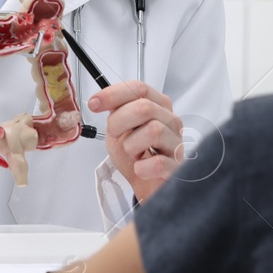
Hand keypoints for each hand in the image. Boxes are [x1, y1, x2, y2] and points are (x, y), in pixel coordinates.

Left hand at [91, 80, 182, 202]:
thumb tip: (99, 100)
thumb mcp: (121, 127)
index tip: (94, 104)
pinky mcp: (178, 166)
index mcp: (158, 106)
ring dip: (132, 145)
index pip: (139, 88)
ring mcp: (176, 142)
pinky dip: (142, 167)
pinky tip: (140, 168)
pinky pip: (158, 163)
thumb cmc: (136, 154)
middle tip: (116, 135)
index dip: (114, 94)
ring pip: (153, 130)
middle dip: (120, 122)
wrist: (146, 184)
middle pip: (144, 107)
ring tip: (133, 153)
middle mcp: (171, 120)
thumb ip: (116, 111)